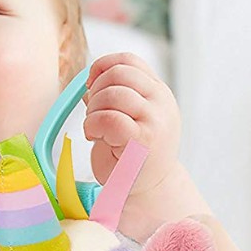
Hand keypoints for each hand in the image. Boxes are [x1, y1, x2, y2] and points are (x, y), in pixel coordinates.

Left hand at [82, 52, 180, 191]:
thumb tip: (89, 82)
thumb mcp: (129, 118)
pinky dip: (93, 125)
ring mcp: (155, 120)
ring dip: (93, 110)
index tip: (90, 85)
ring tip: (95, 128)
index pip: (128, 61)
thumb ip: (116, 96)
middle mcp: (161, 102)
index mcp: (158, 92)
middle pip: (118, 74)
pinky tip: (95, 137)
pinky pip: (109, 119)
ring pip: (112, 94)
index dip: (102, 66)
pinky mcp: (143, 140)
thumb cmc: (134, 155)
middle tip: (93, 113)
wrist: (149, 189)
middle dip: (96, 90)